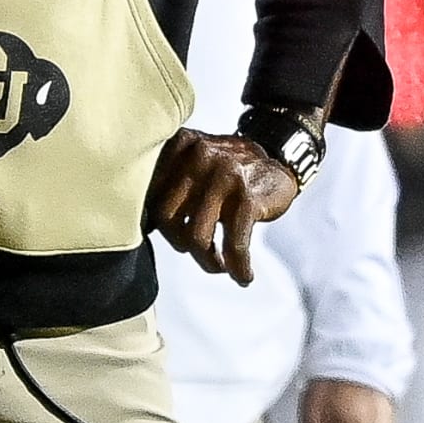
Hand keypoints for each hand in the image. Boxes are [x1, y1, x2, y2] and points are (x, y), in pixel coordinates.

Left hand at [146, 129, 298, 285]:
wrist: (279, 159)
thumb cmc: (229, 173)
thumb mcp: (195, 163)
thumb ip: (169, 184)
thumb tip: (144, 227)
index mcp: (179, 147)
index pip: (150, 195)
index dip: (157, 224)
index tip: (173, 237)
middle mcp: (198, 156)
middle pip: (167, 218)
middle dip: (180, 244)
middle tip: (197, 253)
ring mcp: (223, 176)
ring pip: (196, 236)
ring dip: (208, 261)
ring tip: (218, 267)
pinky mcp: (247, 197)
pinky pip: (234, 243)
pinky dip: (239, 265)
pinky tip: (243, 275)